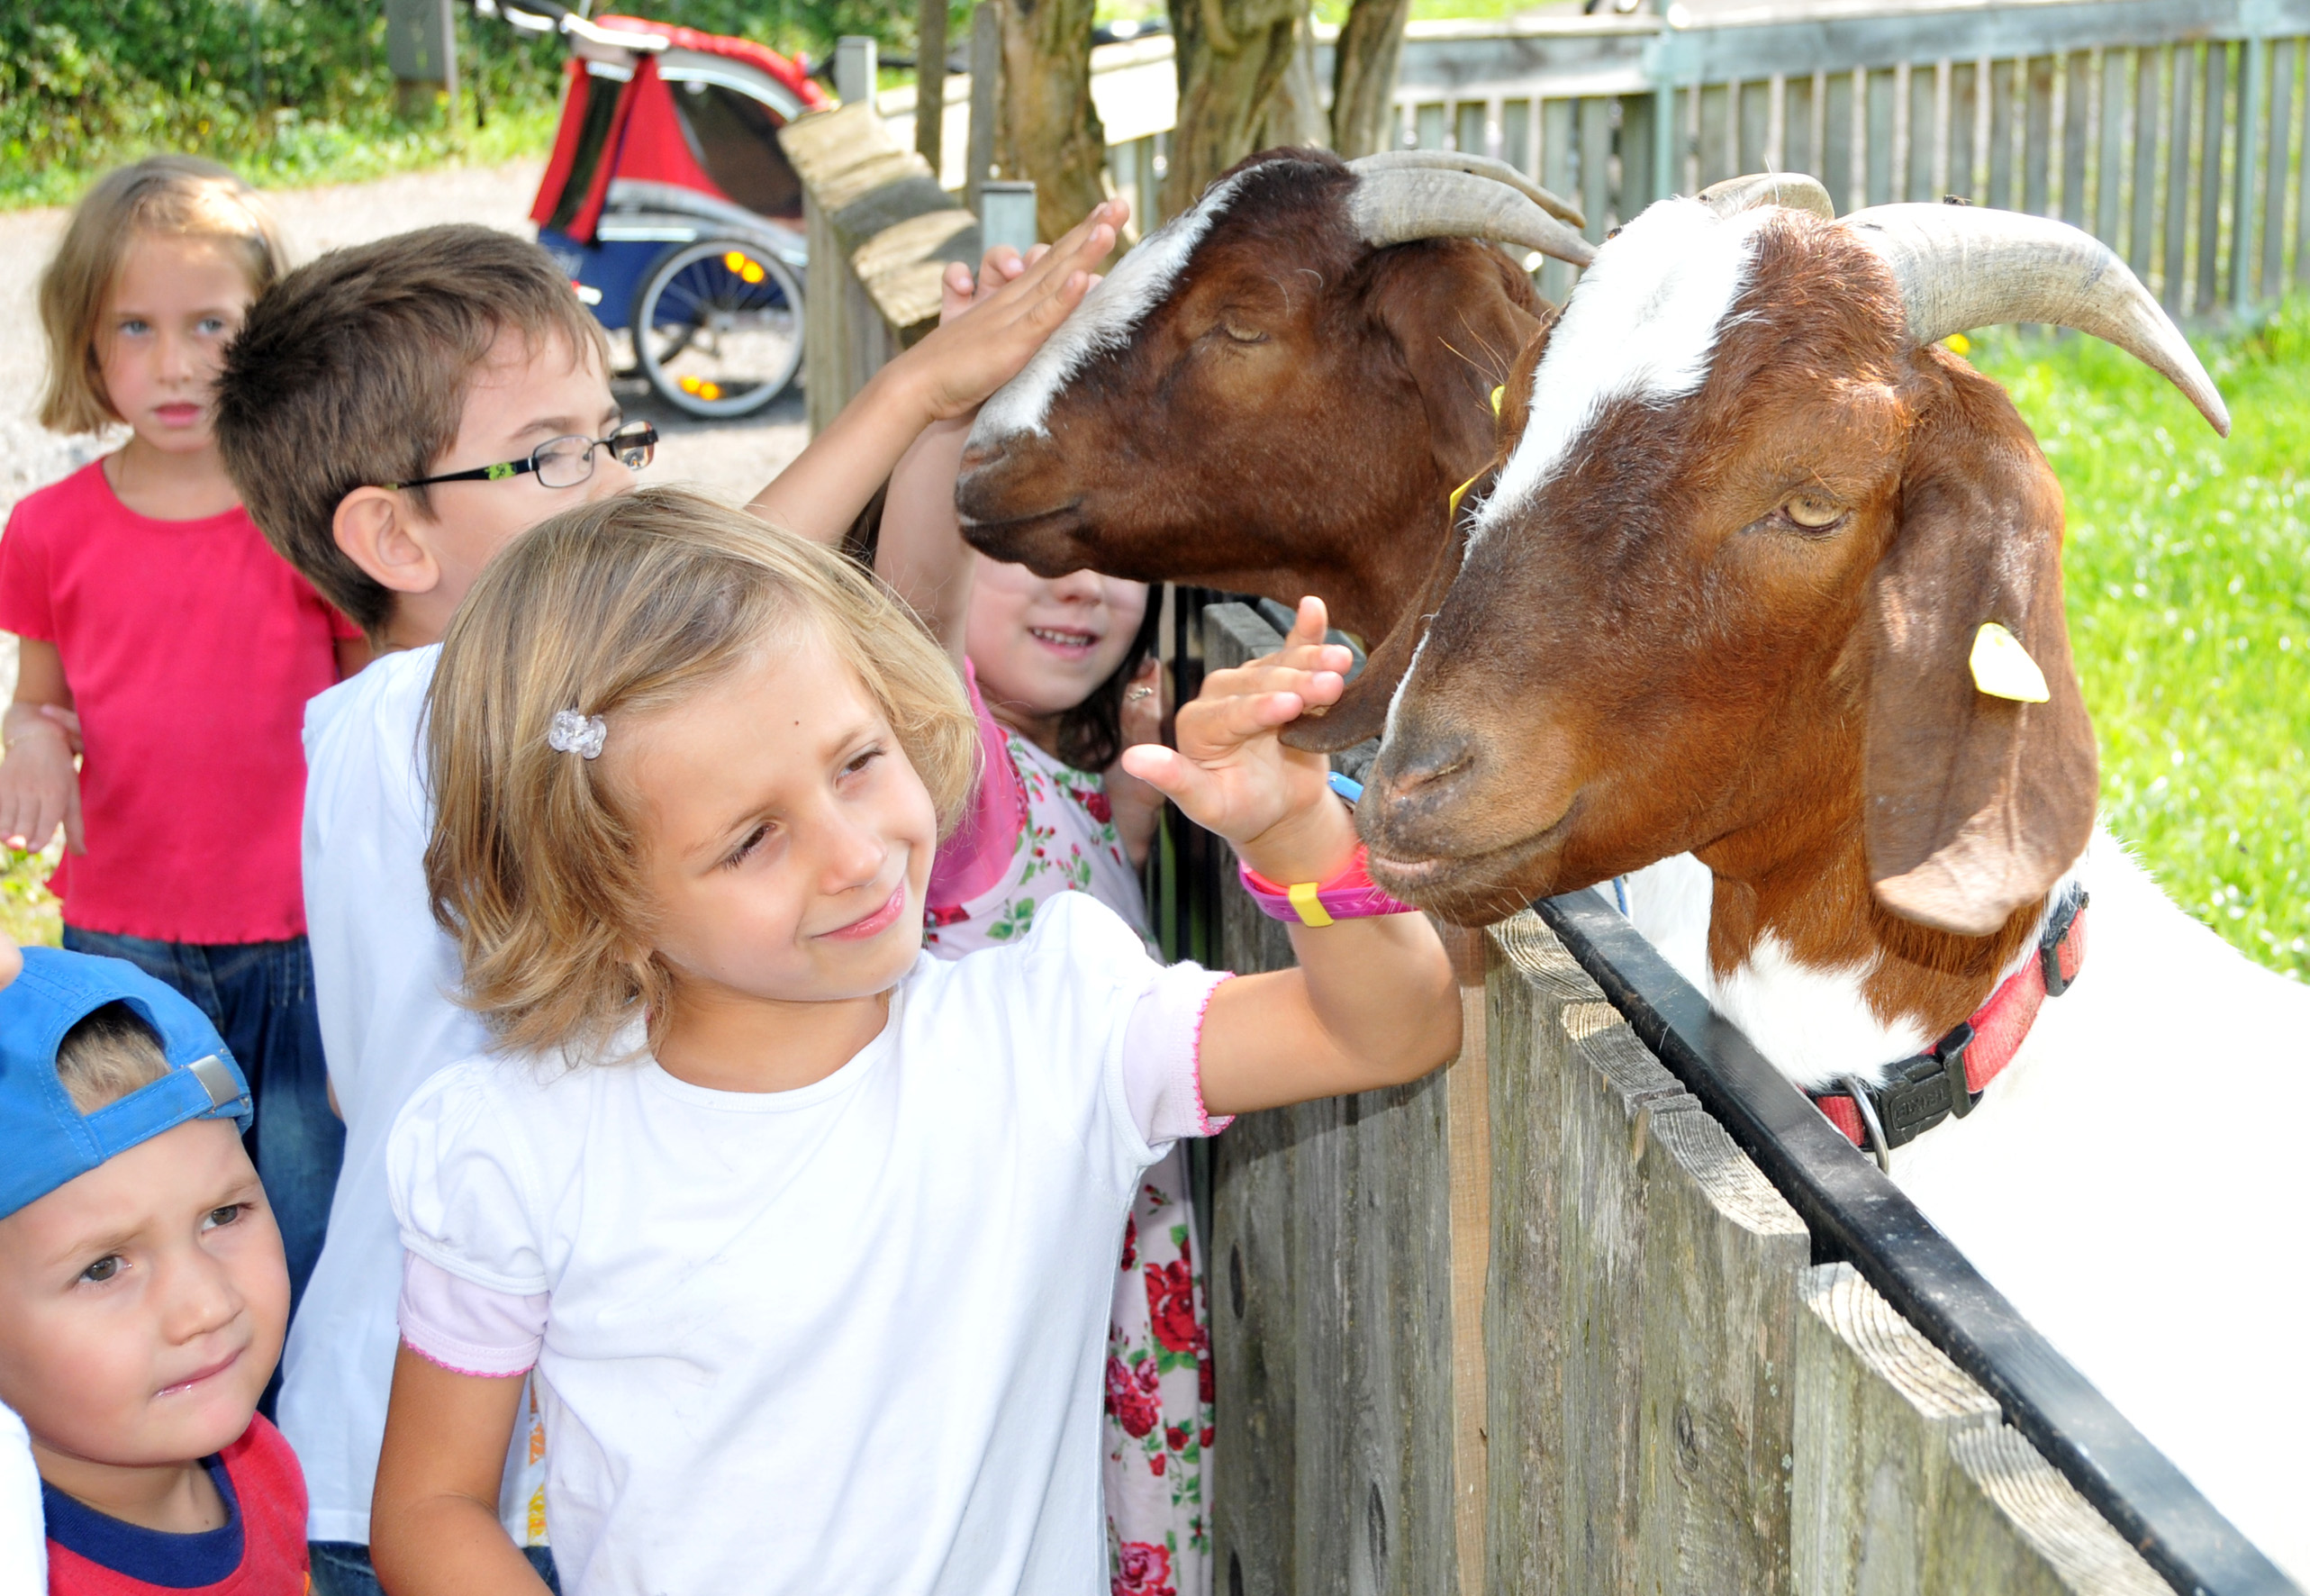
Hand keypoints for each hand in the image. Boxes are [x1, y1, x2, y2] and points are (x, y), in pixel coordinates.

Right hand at [0, 713, 83, 855]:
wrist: (38, 738)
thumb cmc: (60, 774)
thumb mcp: (72, 796)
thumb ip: (75, 827)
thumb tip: (82, 855)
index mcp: (57, 793)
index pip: (48, 817)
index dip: (40, 833)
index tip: (33, 848)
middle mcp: (36, 789)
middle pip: (27, 815)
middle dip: (22, 832)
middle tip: (18, 846)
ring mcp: (17, 784)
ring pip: (9, 809)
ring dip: (5, 826)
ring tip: (5, 839)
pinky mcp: (1, 781)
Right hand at [897, 198, 1126, 420]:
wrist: (915, 385)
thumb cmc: (955, 372)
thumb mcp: (995, 345)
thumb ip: (1022, 330)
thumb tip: (1056, 314)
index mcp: (1010, 298)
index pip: (1051, 260)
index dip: (1080, 235)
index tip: (1109, 211)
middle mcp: (1010, 298)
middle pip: (1055, 256)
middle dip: (1089, 229)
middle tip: (1121, 203)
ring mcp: (1009, 316)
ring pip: (1050, 276)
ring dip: (1081, 251)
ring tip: (1108, 228)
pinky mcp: (1009, 343)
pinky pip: (1039, 316)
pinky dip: (1060, 297)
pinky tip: (1080, 279)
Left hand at [1120, 597, 1356, 883]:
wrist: (1279, 809)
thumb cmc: (1239, 809)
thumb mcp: (1205, 804)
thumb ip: (1173, 780)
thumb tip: (1130, 760)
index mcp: (1197, 723)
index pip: (1231, 713)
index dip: (1261, 709)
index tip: (1290, 707)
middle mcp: (1220, 694)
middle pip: (1261, 684)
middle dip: (1298, 685)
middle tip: (1331, 687)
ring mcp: (1251, 681)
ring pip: (1283, 665)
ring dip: (1313, 661)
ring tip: (1342, 662)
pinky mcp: (1280, 675)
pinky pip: (1293, 649)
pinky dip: (1307, 630)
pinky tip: (1314, 607)